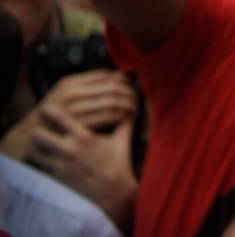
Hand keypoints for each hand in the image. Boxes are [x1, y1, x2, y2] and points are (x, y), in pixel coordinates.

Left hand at [28, 104, 136, 229]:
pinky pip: (41, 166)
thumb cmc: (119, 164)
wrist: (114, 192)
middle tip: (43, 130)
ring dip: (37, 147)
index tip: (48, 111)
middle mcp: (69, 149)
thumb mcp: (122, 141)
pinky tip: (50, 159)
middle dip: (38, 131)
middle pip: (38, 134)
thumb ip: (124, 123)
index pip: (58, 117)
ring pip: (34, 151)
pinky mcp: (58, 177)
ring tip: (44, 145)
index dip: (50, 111)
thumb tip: (133, 110)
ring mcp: (61, 164)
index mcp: (84, 136)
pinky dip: (42, 161)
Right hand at [42, 69, 137, 130]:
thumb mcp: (65, 90)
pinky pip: (110, 117)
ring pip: (113, 102)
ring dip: (129, 104)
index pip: (106, 76)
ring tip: (134, 107)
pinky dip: (123, 115)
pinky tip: (127, 116)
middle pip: (113, 89)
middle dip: (130, 92)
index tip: (131, 84)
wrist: (34, 133)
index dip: (124, 80)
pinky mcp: (82, 126)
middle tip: (137, 97)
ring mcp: (77, 111)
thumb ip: (88, 81)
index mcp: (70, 83)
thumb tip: (117, 75)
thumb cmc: (55, 111)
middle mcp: (73, 95)